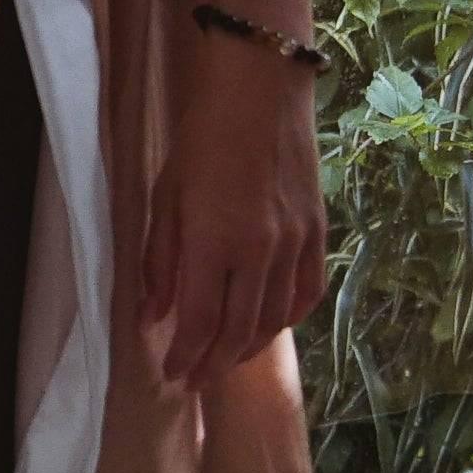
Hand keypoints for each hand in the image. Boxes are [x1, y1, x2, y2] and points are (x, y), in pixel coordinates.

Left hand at [141, 40, 325, 391]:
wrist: (260, 90)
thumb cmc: (201, 139)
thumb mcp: (165, 197)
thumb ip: (159, 261)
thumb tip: (154, 315)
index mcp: (213, 242)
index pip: (198, 321)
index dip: (185, 356)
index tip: (171, 375)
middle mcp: (259, 251)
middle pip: (237, 331)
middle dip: (213, 365)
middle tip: (195, 383)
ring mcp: (294, 243)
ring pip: (274, 319)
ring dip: (248, 348)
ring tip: (225, 360)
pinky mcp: (317, 231)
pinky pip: (306, 292)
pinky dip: (286, 318)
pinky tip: (269, 326)